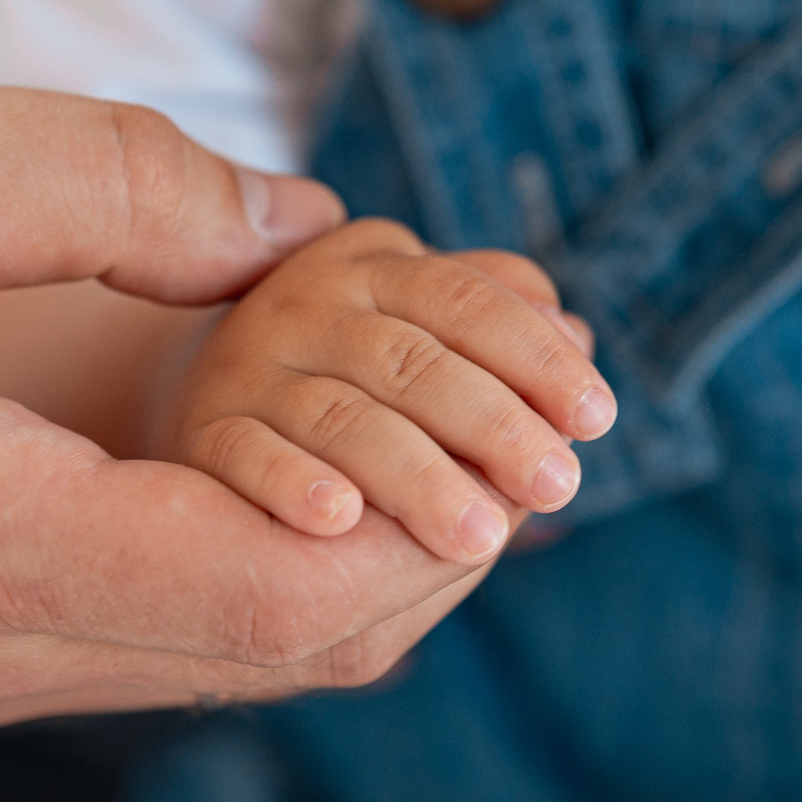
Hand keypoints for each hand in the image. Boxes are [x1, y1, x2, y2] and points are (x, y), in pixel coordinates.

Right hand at [0, 70, 510, 722]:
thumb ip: (116, 180)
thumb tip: (305, 223)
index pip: (275, 599)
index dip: (433, 515)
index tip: (528, 410)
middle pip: (289, 647)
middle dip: (440, 533)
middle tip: (531, 401)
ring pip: (243, 645)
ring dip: (370, 539)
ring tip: (448, 400)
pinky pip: (173, 615)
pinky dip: (277, 534)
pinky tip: (315, 422)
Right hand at [160, 219, 615, 562]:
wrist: (220, 406)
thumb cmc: (362, 376)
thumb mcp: (429, 333)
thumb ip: (501, 331)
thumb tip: (577, 331)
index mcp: (375, 264)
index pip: (466, 300)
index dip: (538, 357)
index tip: (597, 418)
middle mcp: (306, 302)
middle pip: (413, 362)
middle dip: (495, 426)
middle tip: (559, 485)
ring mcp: (247, 368)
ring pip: (341, 418)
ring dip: (418, 477)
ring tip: (481, 537)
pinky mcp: (203, 433)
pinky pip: (247, 456)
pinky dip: (292, 482)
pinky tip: (338, 519)